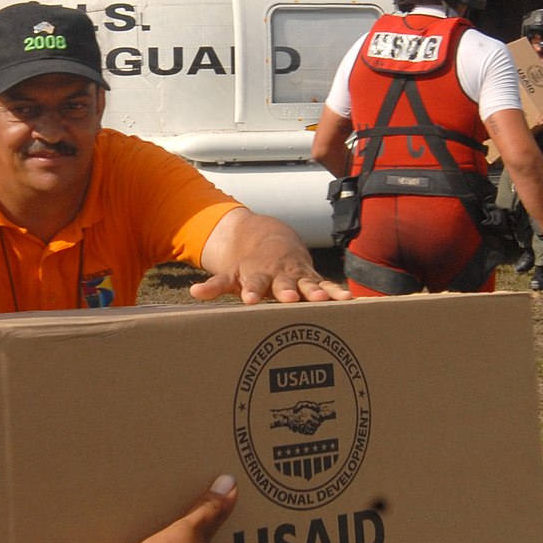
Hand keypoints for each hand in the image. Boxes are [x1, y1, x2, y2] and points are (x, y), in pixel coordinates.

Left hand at [189, 260, 350, 304]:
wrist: (276, 243)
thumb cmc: (251, 267)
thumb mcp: (231, 274)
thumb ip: (215, 286)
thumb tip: (193, 293)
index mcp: (259, 275)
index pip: (254, 283)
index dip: (252, 290)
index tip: (250, 298)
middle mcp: (281, 275)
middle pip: (284, 283)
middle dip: (287, 290)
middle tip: (288, 298)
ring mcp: (300, 277)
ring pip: (309, 284)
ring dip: (316, 291)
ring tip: (322, 299)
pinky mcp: (316, 280)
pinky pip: (329, 287)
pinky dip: (338, 292)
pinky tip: (349, 299)